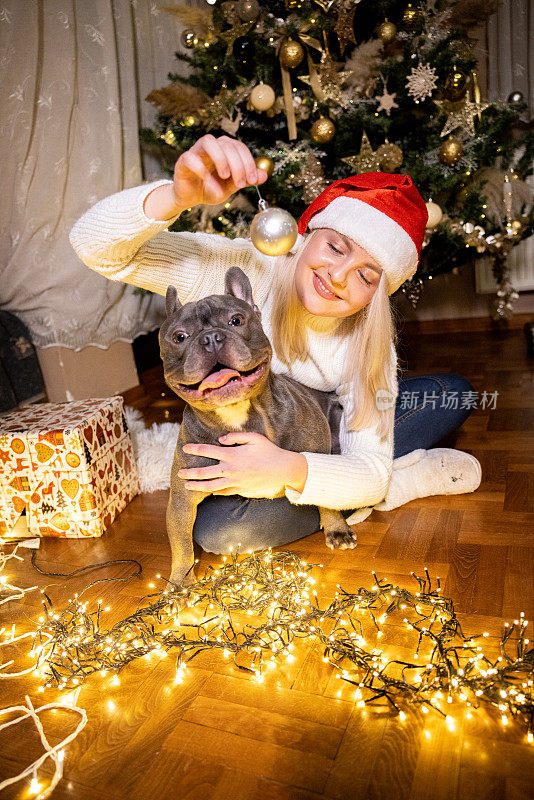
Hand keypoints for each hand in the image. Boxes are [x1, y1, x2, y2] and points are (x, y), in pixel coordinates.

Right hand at [172, 134, 268, 209]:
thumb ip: (246, 180)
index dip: (248, 162)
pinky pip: (190, 157)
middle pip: (227, 144)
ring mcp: (196, 151)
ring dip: (220, 158)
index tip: (252, 180)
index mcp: (224, 149)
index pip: (239, 147)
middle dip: (238, 165)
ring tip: (225, 176)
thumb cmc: (211, 188)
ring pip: (209, 141)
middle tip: (240, 183)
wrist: (192, 198)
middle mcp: (211, 146)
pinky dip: (200, 167)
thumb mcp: (232, 186)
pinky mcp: (183, 161)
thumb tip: (264, 175)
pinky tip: (207, 178)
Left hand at [177, 431, 307, 498]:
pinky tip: (206, 492)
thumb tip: (220, 440)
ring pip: (211, 486)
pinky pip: (223, 492)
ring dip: (197, 486)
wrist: (282, 469)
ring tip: (186, 486)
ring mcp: (235, 481)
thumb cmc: (268, 450)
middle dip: (190, 473)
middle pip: (204, 472)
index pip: (207, 451)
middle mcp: (231, 470)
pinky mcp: (240, 489)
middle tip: (179, 473)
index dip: (195, 449)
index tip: (185, 448)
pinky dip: (213, 492)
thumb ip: (236, 436)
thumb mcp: (254, 437)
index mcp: (232, 455)